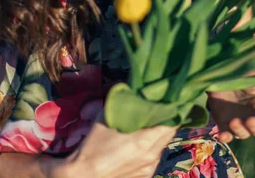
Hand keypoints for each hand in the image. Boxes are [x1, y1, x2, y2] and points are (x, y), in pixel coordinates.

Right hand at [48, 111, 177, 177]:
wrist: (83, 175)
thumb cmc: (93, 146)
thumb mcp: (105, 117)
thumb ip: (121, 102)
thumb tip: (130, 87)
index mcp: (145, 141)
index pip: (172, 122)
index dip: (171, 110)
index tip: (167, 100)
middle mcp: (152, 156)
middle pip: (169, 134)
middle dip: (165, 120)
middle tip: (158, 109)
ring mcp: (149, 168)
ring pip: (161, 146)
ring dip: (158, 135)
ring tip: (149, 125)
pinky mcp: (145, 175)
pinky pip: (154, 157)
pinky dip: (151, 148)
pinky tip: (140, 143)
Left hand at [207, 67, 254, 143]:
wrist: (220, 72)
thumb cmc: (244, 73)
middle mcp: (253, 116)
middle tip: (250, 120)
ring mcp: (239, 121)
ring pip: (244, 134)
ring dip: (240, 131)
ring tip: (234, 121)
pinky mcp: (223, 123)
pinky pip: (226, 135)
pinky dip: (225, 137)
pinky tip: (222, 135)